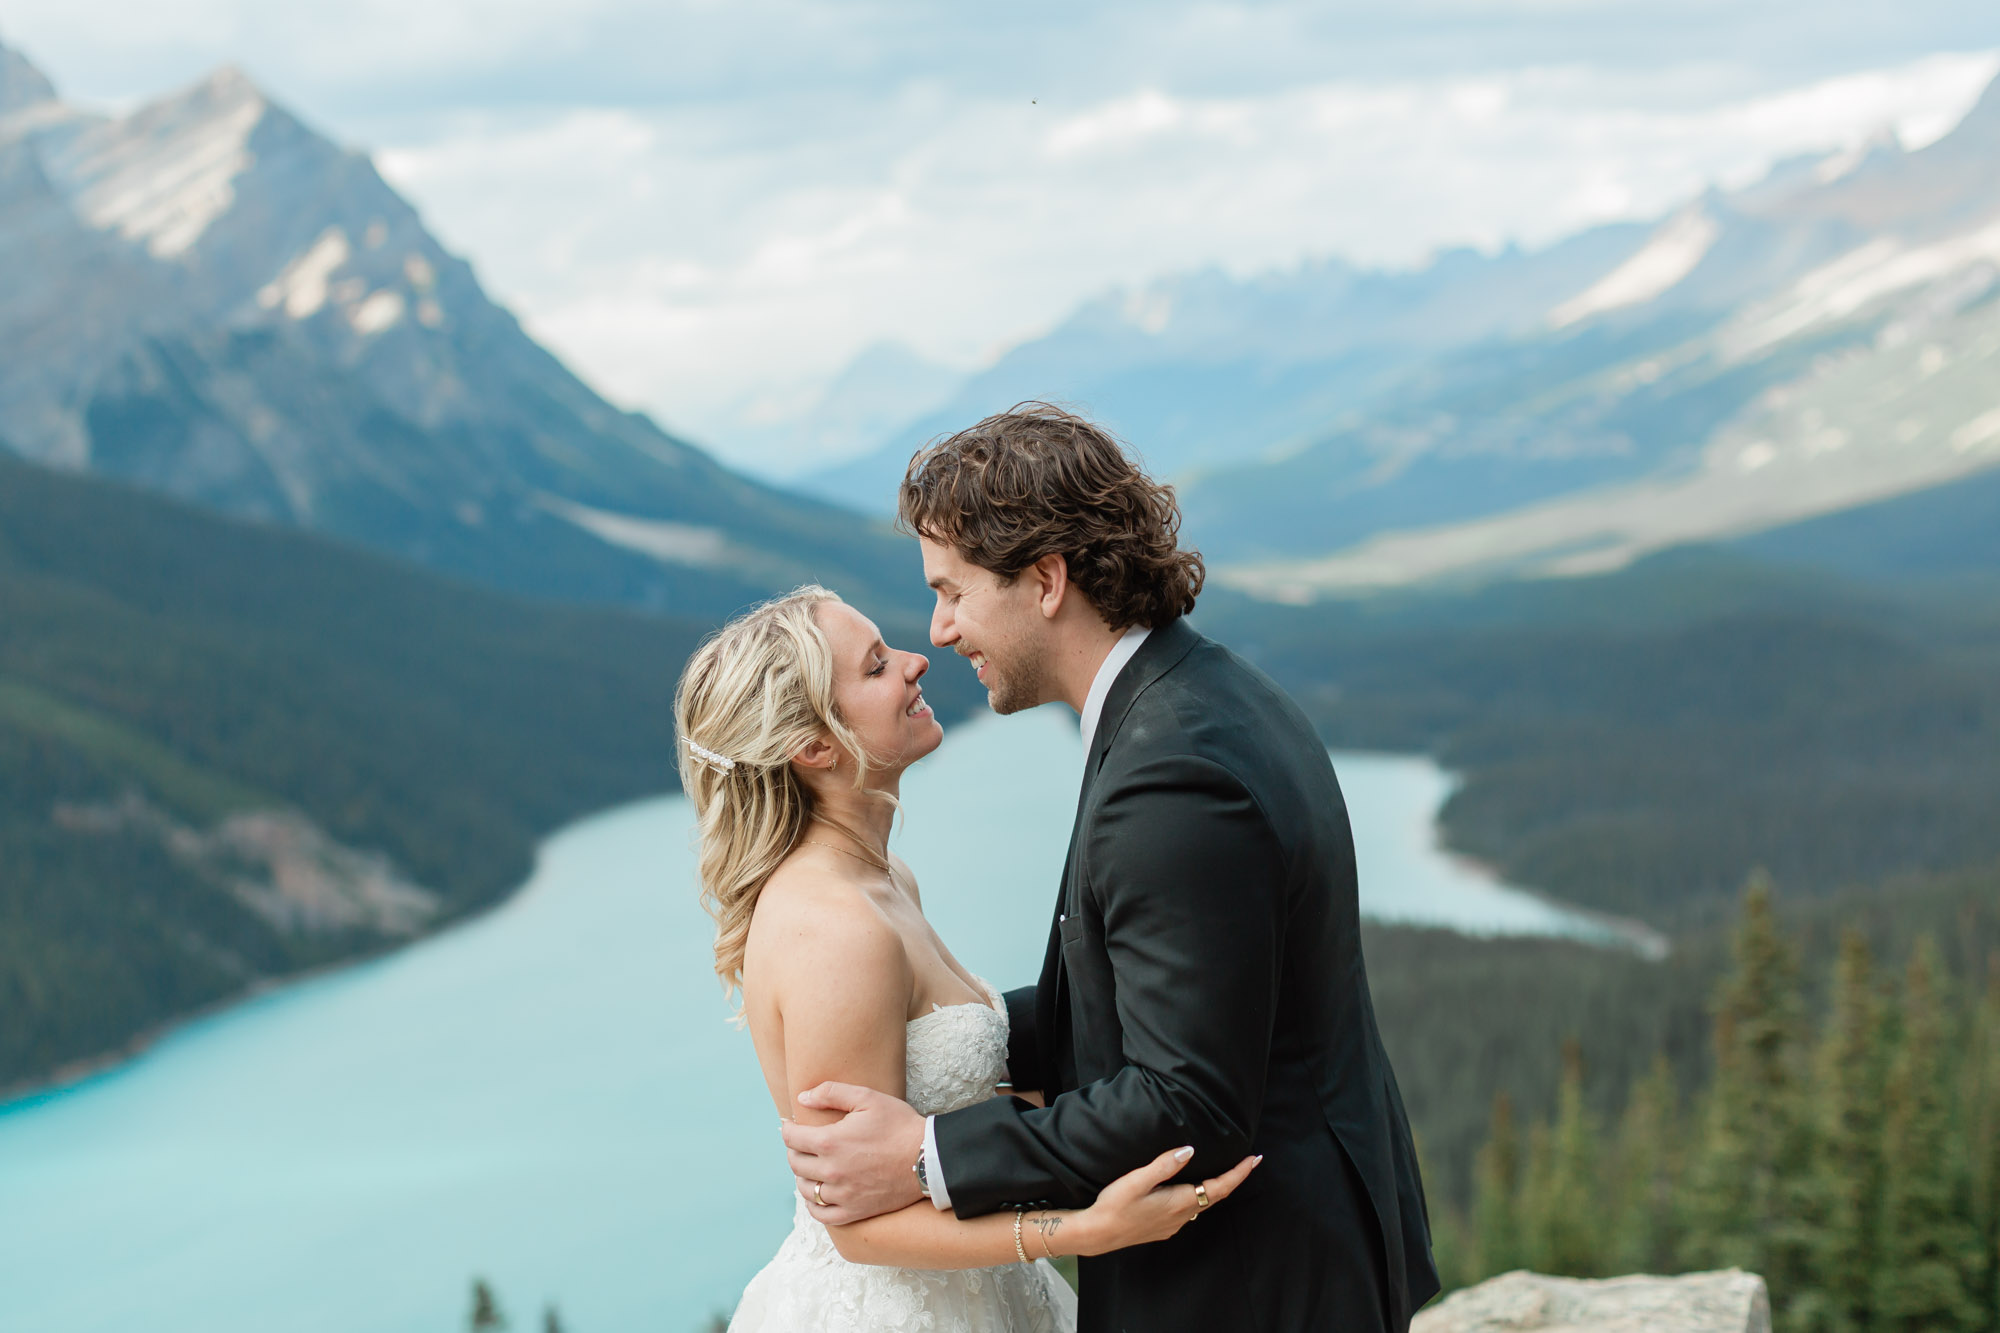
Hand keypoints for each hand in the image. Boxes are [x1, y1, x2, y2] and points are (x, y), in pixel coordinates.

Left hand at [780, 1082, 926, 1224]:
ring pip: (805, 1189)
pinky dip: (814, 1204)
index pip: (792, 1138)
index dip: (788, 1129)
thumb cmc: (899, 1125)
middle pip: (795, 1163)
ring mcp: (842, 1194)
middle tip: (803, 1143)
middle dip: (795, 1150)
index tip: (791, 1126)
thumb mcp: (868, 1097)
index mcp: (831, 1142)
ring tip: (811, 1166)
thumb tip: (802, 1098)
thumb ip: (831, 1093)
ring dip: (803, 1176)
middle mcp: (831, 1171)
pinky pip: (822, 1214)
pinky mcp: (854, 1211)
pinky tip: (818, 1193)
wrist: (928, 1158)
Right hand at [1069, 1146, 1260, 1255]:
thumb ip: (1164, 1165)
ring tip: (1224, 1172)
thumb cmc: (1115, 1205)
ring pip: (1202, 1203)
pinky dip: (1199, 1196)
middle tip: (1247, 1162)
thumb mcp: (1137, 1180)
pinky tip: (1191, 1189)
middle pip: (1215, 1195)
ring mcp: (1173, 1224)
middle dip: (1233, 1178)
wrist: (1098, 1234)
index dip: (1238, 1173)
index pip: (1219, 1187)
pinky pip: (1189, 1210)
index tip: (1254, 1160)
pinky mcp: (1163, 1227)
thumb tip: (1190, 1150)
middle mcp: (1181, 1215)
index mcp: (1179, 1201)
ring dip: (1215, 1188)